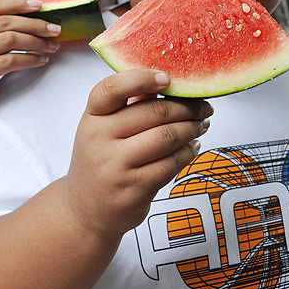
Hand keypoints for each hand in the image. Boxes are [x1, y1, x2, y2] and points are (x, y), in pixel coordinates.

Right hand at [0, 0, 60, 125]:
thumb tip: (21, 22)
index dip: (19, 3)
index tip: (41, 5)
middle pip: (6, 22)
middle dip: (35, 24)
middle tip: (55, 29)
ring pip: (10, 40)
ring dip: (36, 43)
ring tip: (51, 47)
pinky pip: (9, 62)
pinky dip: (29, 60)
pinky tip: (40, 61)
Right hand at [64, 69, 212, 239]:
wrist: (85, 209)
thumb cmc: (101, 159)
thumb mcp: (103, 128)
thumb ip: (129, 105)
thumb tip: (168, 82)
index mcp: (92, 116)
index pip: (112, 88)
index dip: (142, 78)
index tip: (167, 78)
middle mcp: (99, 139)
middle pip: (153, 112)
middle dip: (186, 107)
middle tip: (203, 107)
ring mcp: (116, 166)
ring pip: (166, 137)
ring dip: (192, 129)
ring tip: (201, 125)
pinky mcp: (134, 189)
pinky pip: (171, 164)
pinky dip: (188, 153)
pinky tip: (192, 147)